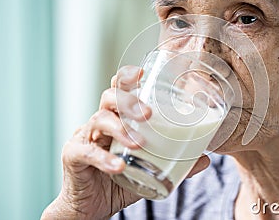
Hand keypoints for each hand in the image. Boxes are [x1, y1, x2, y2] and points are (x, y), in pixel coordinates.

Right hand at [41, 66, 209, 219]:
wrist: (90, 207)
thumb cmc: (117, 181)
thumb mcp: (148, 171)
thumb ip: (173, 163)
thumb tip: (205, 159)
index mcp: (117, 120)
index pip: (119, 90)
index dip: (127, 78)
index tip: (142, 73)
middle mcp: (99, 123)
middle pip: (109, 98)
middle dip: (128, 101)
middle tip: (147, 113)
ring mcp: (84, 137)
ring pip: (98, 120)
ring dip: (120, 129)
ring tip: (138, 143)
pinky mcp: (73, 156)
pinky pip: (87, 152)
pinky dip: (104, 158)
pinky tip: (119, 166)